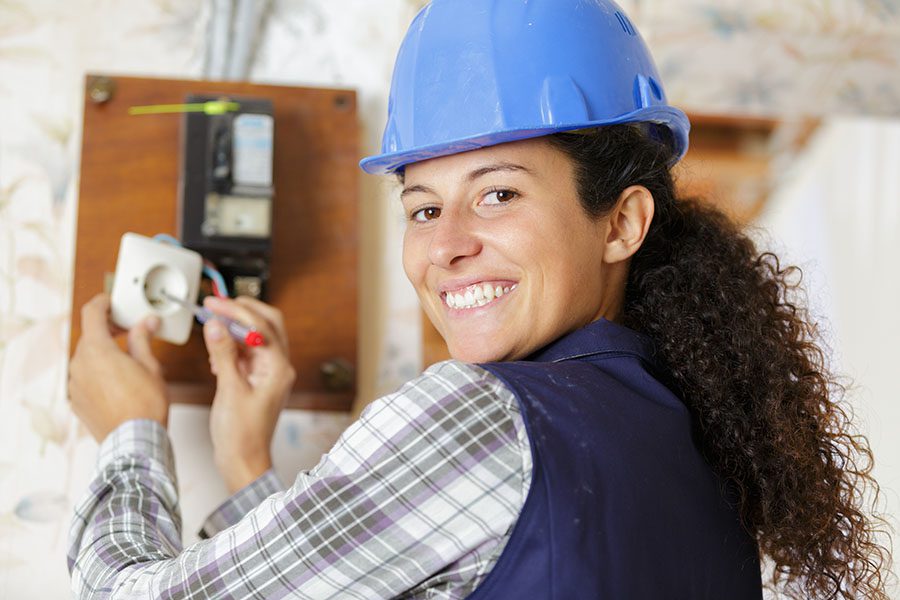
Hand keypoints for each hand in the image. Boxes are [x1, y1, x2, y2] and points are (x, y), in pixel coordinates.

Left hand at [68, 294, 168, 441]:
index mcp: (97, 350)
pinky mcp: (76, 400)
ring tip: (126, 359)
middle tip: (128, 331)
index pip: (91, 313)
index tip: (111, 302)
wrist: (135, 440)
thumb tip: (147, 323)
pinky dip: (98, 373)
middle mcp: (80, 364)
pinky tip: (118, 381)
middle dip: (107, 330)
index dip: (102, 303)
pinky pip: (85, 378)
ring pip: (86, 358)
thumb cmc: (145, 405)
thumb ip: (143, 339)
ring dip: (103, 352)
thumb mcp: (150, 365)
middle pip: (89, 336)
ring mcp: (75, 384)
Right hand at [202, 296, 294, 492]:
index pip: (261, 326)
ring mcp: (270, 373)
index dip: (236, 311)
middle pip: (267, 324)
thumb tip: (217, 325)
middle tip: (216, 305)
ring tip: (212, 323)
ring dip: (235, 328)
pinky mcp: (258, 379)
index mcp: (279, 368)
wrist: (243, 461)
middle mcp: (279, 367)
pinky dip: (232, 345)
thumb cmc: (241, 435)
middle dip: (242, 311)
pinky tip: (216, 351)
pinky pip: (248, 352)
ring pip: (257, 337)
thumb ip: (223, 354)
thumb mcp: (229, 390)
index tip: (214, 304)